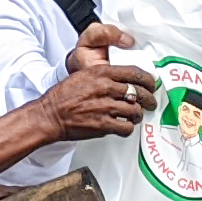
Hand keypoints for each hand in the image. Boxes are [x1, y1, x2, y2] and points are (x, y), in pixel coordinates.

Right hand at [28, 19, 152, 144]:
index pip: (134, 72)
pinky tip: (124, 126)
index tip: (151, 84)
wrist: (50, 115)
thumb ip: (104, 76)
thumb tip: (123, 80)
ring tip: (135, 116)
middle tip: (150, 102)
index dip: (148, 79)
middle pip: (140, 92)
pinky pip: (126, 127)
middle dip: (149, 99)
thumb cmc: (64, 96)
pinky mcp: (104, 124)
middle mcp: (106, 88)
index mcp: (101, 73)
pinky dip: (128, 128)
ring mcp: (105, 107)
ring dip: (138, 115)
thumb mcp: (84, 75)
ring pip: (135, 111)